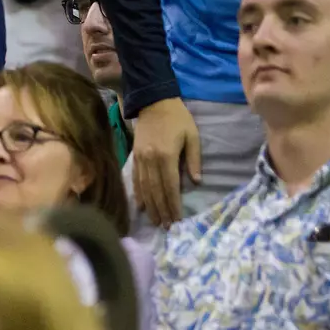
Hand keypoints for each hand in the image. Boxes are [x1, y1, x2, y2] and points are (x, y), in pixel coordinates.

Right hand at [130, 97, 200, 226]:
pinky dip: (138, 194)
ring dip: (150, 206)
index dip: (174, 204)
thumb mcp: (192, 136)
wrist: (153, 101)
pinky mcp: (134, 156)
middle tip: (167, 227)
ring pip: (144, 188)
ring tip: (156, 221)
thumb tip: (196, 182)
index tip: (177, 219)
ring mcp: (140, 159)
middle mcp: (150, 160)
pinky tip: (141, 206)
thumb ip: (194, 160)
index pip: (170, 186)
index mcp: (166, 156)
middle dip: (162, 210)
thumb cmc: (178, 119)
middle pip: (156, 191)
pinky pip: (136, 179)